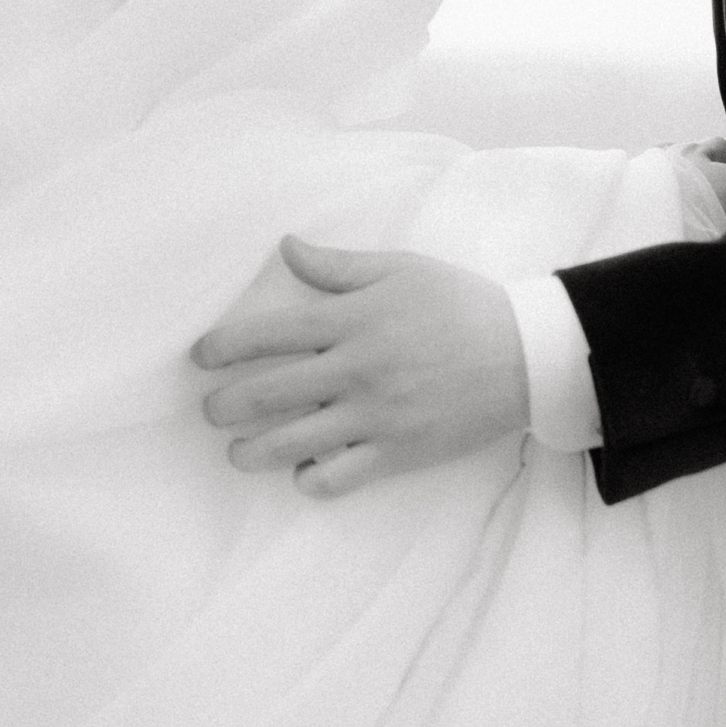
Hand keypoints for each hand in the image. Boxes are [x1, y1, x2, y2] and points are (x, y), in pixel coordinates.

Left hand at [191, 237, 527, 496]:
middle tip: (210, 410)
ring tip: (238, 452)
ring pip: (292, 443)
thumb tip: (285, 247)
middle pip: (267, 394)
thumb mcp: (401, 269)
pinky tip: (302, 472)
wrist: (525, 354)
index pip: (268, 333)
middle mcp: (356, 369)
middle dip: (224, 405)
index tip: (200, 356)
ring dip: (251, 452)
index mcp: (353, 320)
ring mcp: (376, 416)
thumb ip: (337, 266)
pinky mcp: (399, 452)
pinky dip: (311, 479)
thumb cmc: (459, 304)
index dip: (222, 346)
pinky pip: (339, 476)